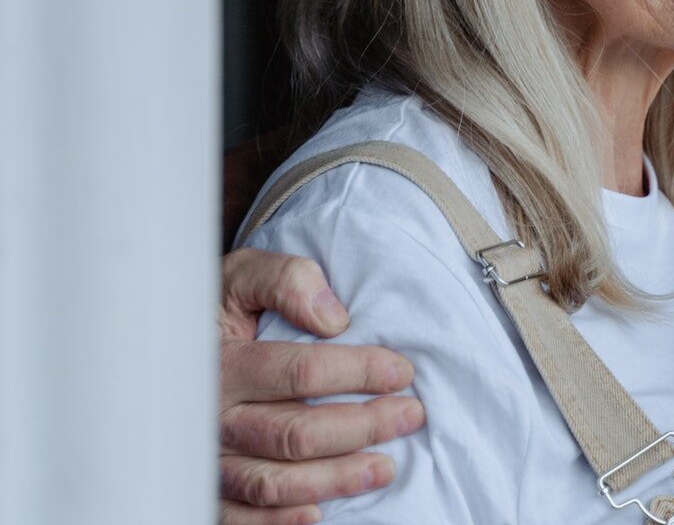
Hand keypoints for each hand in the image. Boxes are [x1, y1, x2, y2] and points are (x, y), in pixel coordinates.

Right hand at [218, 248, 424, 524]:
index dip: (359, 372)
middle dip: (363, 426)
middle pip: (295, 433)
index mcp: (222, 362)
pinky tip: (318, 512)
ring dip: (335, 479)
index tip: (402, 371)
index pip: (300, 372)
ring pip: (273, 482)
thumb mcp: (241, 276)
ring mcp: (205, 458)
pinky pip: (237, 516)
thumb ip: (286, 281)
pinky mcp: (204, 486)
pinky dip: (277, 522)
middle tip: (410, 415)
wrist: (159, 347)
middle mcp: (210, 417)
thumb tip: (332, 317)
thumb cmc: (215, 311)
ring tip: (385, 468)